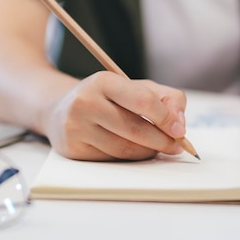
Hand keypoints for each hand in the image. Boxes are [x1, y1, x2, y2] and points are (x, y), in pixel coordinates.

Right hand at [42, 71, 186, 160]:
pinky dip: (129, 158)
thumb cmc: (106, 98)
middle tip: (176, 147)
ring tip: (157, 148)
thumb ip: (165, 98)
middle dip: (162, 141)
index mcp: (103, 81)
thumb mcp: (134, 87)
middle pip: (135, 129)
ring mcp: (76, 127)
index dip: (166, 118)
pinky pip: (111, 158)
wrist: (60, 110)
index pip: (143, 101)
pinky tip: (135, 151)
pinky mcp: (72, 148)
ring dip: (148, 152)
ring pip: (124, 148)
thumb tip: (180, 124)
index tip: (180, 130)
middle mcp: (85, 102)